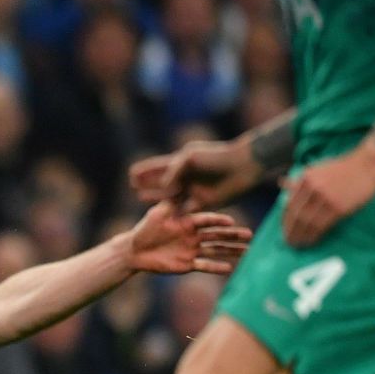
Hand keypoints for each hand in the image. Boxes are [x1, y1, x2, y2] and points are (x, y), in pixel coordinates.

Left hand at [125, 201, 251, 275]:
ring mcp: (193, 250)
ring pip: (216, 249)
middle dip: (233, 235)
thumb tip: (179, 189)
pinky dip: (217, 267)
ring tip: (248, 251)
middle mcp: (194, 235)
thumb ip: (169, 204)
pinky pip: (205, 266)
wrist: (136, 251)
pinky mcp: (188, 264)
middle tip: (250, 235)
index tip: (231, 222)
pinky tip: (230, 268)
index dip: (218, 221)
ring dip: (232, 251)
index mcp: (188, 221)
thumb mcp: (157, 214)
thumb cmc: (144, 229)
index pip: (207, 220)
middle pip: (217, 235)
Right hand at [129, 139, 260, 209]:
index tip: (131, 173)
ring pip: (171, 196)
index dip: (146, 170)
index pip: (159, 166)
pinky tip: (165, 215)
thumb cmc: (216, 158)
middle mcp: (186, 177)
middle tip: (133, 186)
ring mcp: (194, 190)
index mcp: (182, 163)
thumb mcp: (190, 159)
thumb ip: (172, 172)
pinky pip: (186, 209)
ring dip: (157, 197)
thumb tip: (164, 187)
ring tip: (141, 198)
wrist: (243, 166)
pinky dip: (175, 212)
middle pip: (162, 182)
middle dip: (148, 183)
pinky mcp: (204, 202)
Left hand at [279, 143, 374, 247]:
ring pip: (307, 222)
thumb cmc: (343, 168)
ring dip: (301, 236)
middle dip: (291, 231)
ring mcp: (325, 198)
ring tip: (298, 245)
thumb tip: (281, 183)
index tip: (284, 230)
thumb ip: (300, 180)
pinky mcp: (338, 207)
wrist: (368, 164)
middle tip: (289, 242)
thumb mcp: (317, 169)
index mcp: (305, 178)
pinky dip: (314, 235)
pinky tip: (311, 241)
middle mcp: (312, 188)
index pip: (290, 204)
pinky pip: (321, 225)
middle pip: (297, 215)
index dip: (285, 220)